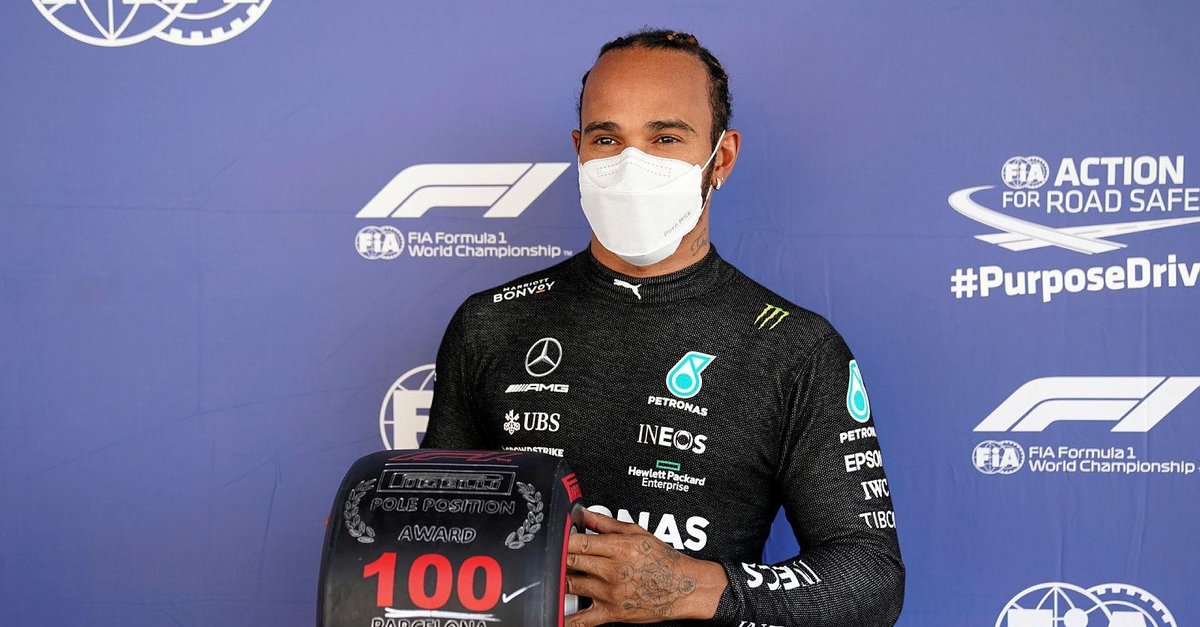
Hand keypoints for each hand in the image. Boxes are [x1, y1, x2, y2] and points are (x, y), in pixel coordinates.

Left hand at [565, 508, 726, 625]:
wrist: (684, 587)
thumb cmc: (663, 560)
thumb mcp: (637, 532)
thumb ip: (606, 523)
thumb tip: (583, 513)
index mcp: (618, 548)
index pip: (579, 542)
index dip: (561, 539)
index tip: (553, 538)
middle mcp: (612, 570)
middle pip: (571, 562)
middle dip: (557, 559)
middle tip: (549, 555)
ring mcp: (610, 593)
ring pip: (571, 586)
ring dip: (558, 581)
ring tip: (551, 576)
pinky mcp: (612, 613)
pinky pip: (583, 620)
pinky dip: (567, 619)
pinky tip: (555, 614)